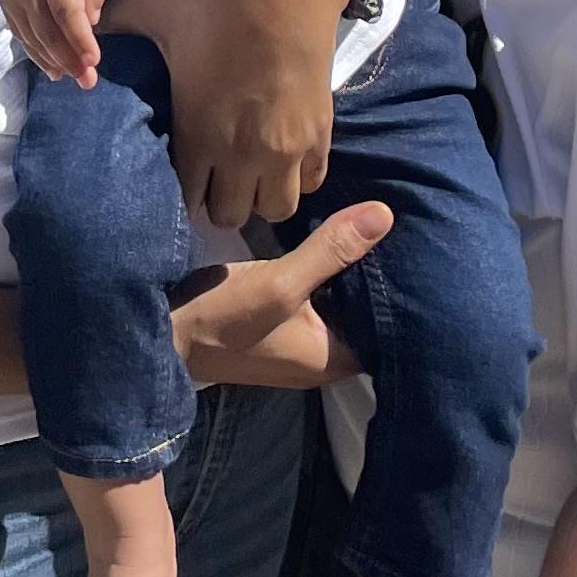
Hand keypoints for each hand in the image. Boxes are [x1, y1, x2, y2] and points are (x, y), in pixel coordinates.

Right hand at [0, 0, 110, 88]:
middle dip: (70, 60)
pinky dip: (35, 53)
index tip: (94, 60)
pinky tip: (50, 66)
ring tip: (72, 78)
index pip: (67, 13)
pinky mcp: (3, 1)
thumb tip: (91, 20)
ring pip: (33, 38)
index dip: (80, 40)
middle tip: (88, 81)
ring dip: (53, 61)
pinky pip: (19, 33)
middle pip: (49, 33)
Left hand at [100, 0, 349, 225]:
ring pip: (275, 210)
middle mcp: (243, 150)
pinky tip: (282, 153)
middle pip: (230, 215)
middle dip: (219, 200)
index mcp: (198, 129)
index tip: (181, 172)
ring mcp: (287, 145)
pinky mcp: (320, 129)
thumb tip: (84, 33)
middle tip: (214, 172)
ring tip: (250, 169)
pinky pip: (311, 182)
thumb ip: (114, 28)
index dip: (181, 190)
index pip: (187, 199)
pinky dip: (297, 176)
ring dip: (261, 196)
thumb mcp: (151, 6)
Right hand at [169, 201, 389, 388]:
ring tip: (370, 231)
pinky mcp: (279, 329)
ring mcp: (298, 345)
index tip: (414, 252)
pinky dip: (324, 278)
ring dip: (348, 276)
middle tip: (398, 232)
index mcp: (335, 361)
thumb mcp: (281, 282)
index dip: (402, 292)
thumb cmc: (221, 319)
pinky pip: (316, 302)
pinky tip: (329, 245)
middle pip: (364, 315)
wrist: (161, 333)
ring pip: (338, 306)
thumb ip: (331, 250)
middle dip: (375, 278)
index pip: (388, 328)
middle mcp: (322, 359)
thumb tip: (384, 215)